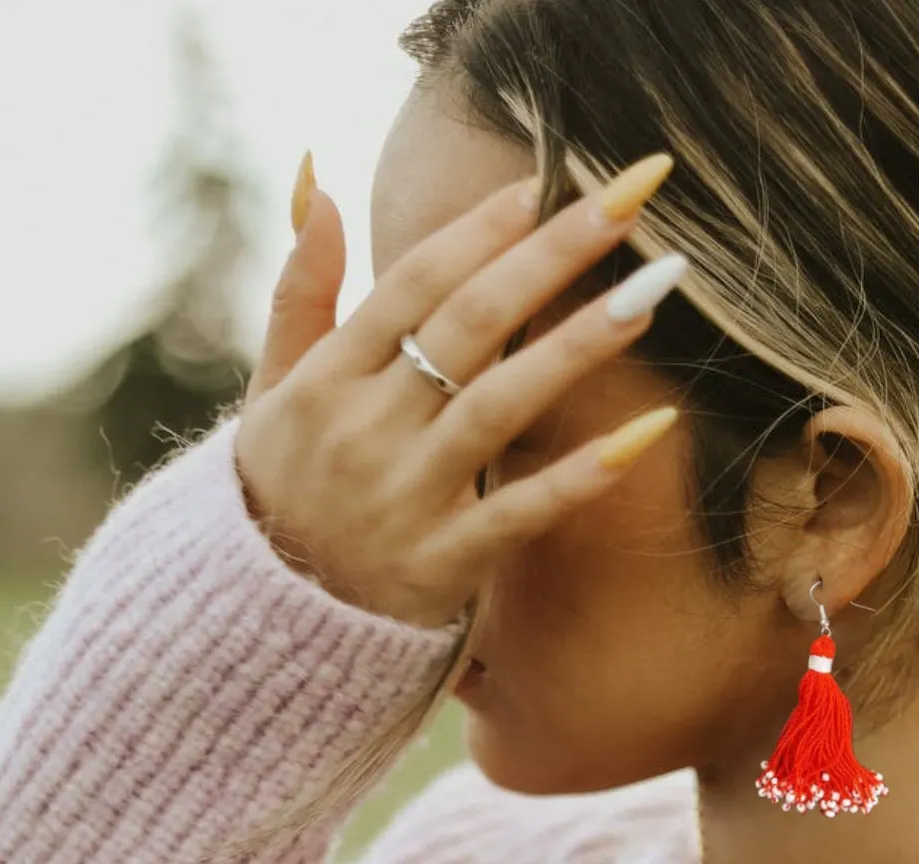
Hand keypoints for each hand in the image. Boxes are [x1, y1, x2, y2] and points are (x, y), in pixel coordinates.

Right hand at [233, 153, 686, 629]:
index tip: (547, 180)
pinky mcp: (441, 564)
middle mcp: (365, 430)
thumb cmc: (282, 495)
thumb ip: (300, 289)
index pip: (412, 284)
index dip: (480, 231)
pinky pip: (521, 511)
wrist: (263, 629)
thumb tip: (317, 179)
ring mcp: (405, 499)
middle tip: (630, 196)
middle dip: (551, 254)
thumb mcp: (271, 391)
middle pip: (469, 323)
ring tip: (654, 290)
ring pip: (501, 404)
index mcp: (326, 379)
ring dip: (579, 344)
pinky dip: (582, 474)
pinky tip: (648, 431)